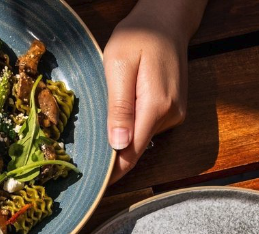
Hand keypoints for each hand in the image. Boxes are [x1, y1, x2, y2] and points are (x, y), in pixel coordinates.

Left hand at [103, 0, 205, 181]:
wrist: (166, 19)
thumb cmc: (138, 36)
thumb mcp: (119, 66)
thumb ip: (120, 106)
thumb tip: (119, 145)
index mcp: (157, 106)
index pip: (132, 153)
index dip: (112, 173)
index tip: (93, 189)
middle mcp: (170, 116)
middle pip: (136, 150)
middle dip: (112, 159)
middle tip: (84, 165)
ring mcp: (174, 115)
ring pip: (140, 141)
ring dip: (120, 141)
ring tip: (99, 133)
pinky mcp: (172, 112)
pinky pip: (146, 130)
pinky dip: (130, 130)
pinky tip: (119, 119)